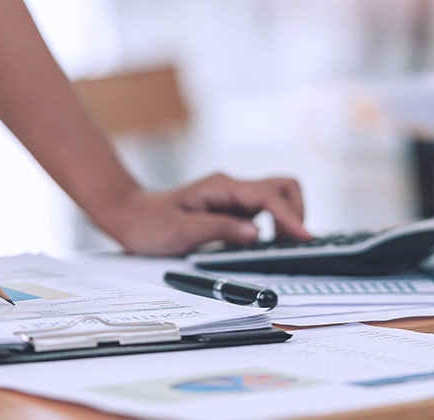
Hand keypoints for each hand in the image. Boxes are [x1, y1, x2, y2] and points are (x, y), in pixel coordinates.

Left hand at [96, 174, 310, 255]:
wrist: (130, 215)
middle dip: (295, 212)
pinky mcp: (231, 209)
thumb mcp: (182, 231)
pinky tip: (268, 244)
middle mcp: (231, 188)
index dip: (289, 217)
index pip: (267, 196)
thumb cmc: (150, 222)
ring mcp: (233, 197)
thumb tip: (256, 233)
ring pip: (276, 198)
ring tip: (284, 246)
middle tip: (294, 242)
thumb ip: (221, 230)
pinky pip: (264, 212)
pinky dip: (275, 226)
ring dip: (287, 219)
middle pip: (282, 187)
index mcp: (221, 187)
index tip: (304, 237)